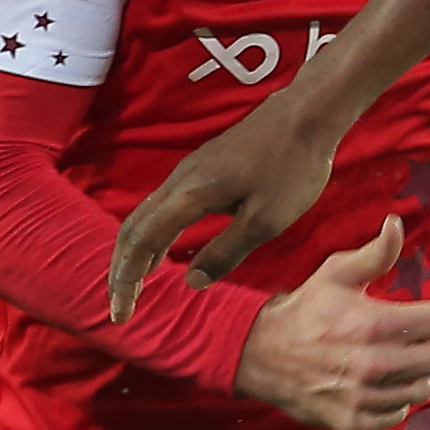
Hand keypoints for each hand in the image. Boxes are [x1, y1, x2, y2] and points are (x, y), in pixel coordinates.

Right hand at [109, 96, 339, 320]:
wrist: (307, 115)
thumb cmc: (292, 168)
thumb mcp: (265, 220)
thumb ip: (226, 252)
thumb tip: (193, 282)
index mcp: (189, 195)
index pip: (141, 243)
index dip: (127, 280)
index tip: (122, 314)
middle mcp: (179, 181)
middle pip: (133, 228)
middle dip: (122, 269)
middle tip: (122, 305)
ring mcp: (189, 172)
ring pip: (146, 216)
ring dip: (136, 252)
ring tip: (135, 284)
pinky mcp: (202, 168)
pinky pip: (163, 206)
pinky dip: (154, 234)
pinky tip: (164, 250)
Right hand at [233, 218, 429, 429]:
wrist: (259, 352)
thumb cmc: (304, 310)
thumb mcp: (336, 274)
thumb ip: (375, 253)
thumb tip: (397, 224)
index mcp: (375, 323)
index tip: (424, 316)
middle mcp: (375, 362)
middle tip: (421, 343)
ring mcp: (364, 395)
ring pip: (424, 389)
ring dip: (416, 375)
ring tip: (399, 364)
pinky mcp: (353, 420)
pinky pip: (398, 415)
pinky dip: (394, 402)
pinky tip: (382, 386)